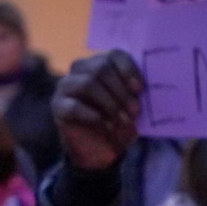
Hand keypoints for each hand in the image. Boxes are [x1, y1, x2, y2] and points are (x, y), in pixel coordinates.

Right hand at [53, 51, 144, 171]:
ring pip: (87, 84)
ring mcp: (65, 87)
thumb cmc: (119, 122)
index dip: (128, 70)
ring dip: (109, 104)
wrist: (101, 150)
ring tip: (121, 120)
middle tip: (134, 111)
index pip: (114, 55)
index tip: (140, 89)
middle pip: (100, 68)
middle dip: (121, 91)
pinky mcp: (57, 106)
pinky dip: (93, 115)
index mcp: (101, 63)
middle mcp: (80, 70)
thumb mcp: (132, 104)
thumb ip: (136, 90)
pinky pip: (74, 106)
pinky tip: (106, 125)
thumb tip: (149, 84)